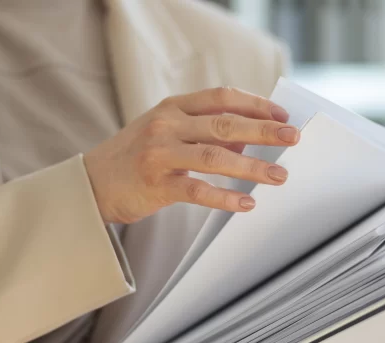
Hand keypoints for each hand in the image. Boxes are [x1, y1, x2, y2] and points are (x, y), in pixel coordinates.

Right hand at [83, 87, 299, 223]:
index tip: (282, 115)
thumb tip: (248, 136)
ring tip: (278, 175)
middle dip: (264, 131)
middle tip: (292, 138)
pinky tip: (246, 203)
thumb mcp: (166, 132)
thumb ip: (204, 131)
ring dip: (252, 166)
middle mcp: (167, 125)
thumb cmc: (134, 157)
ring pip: (216, 156)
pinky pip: (198, 190)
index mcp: (173, 107)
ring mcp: (160, 154)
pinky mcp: (156, 184)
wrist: (92, 183)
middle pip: (225, 124)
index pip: (222, 97)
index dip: (255, 104)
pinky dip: (225, 197)